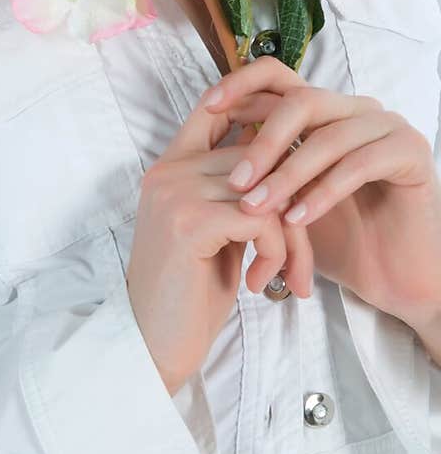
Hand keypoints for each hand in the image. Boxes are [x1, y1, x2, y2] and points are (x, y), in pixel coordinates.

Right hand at [125, 83, 314, 397]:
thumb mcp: (216, 233)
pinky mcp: (189, 222)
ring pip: (268, 191)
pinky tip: (262, 283)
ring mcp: (175, 192)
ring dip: (292, 239)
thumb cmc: (190, 294)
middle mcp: (168, 170)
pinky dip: (276, 254)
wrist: (153, 346)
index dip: (263, 119)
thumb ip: (237, 194)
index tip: (295, 163)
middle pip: (261, 157)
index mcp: (170, 166)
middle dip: (297, 206)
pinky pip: (262, 221)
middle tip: (299, 258)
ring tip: (289, 276)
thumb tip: (291, 160)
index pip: (218, 107)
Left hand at [205, 56, 440, 325]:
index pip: (278, 76)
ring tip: (256, 209)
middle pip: (300, 100)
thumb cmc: (333, 236)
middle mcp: (354, 108)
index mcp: (323, 110)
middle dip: (261, 141)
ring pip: (327, 136)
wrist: (391, 277)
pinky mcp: (410, 152)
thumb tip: (199, 138)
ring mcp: (386, 126)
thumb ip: (255, 164)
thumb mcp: (283, 196)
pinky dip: (323, 192)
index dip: (240, 86)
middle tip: (234, 181)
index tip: (207, 108)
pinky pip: (360, 164)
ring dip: (287, 174)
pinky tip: (296, 220)